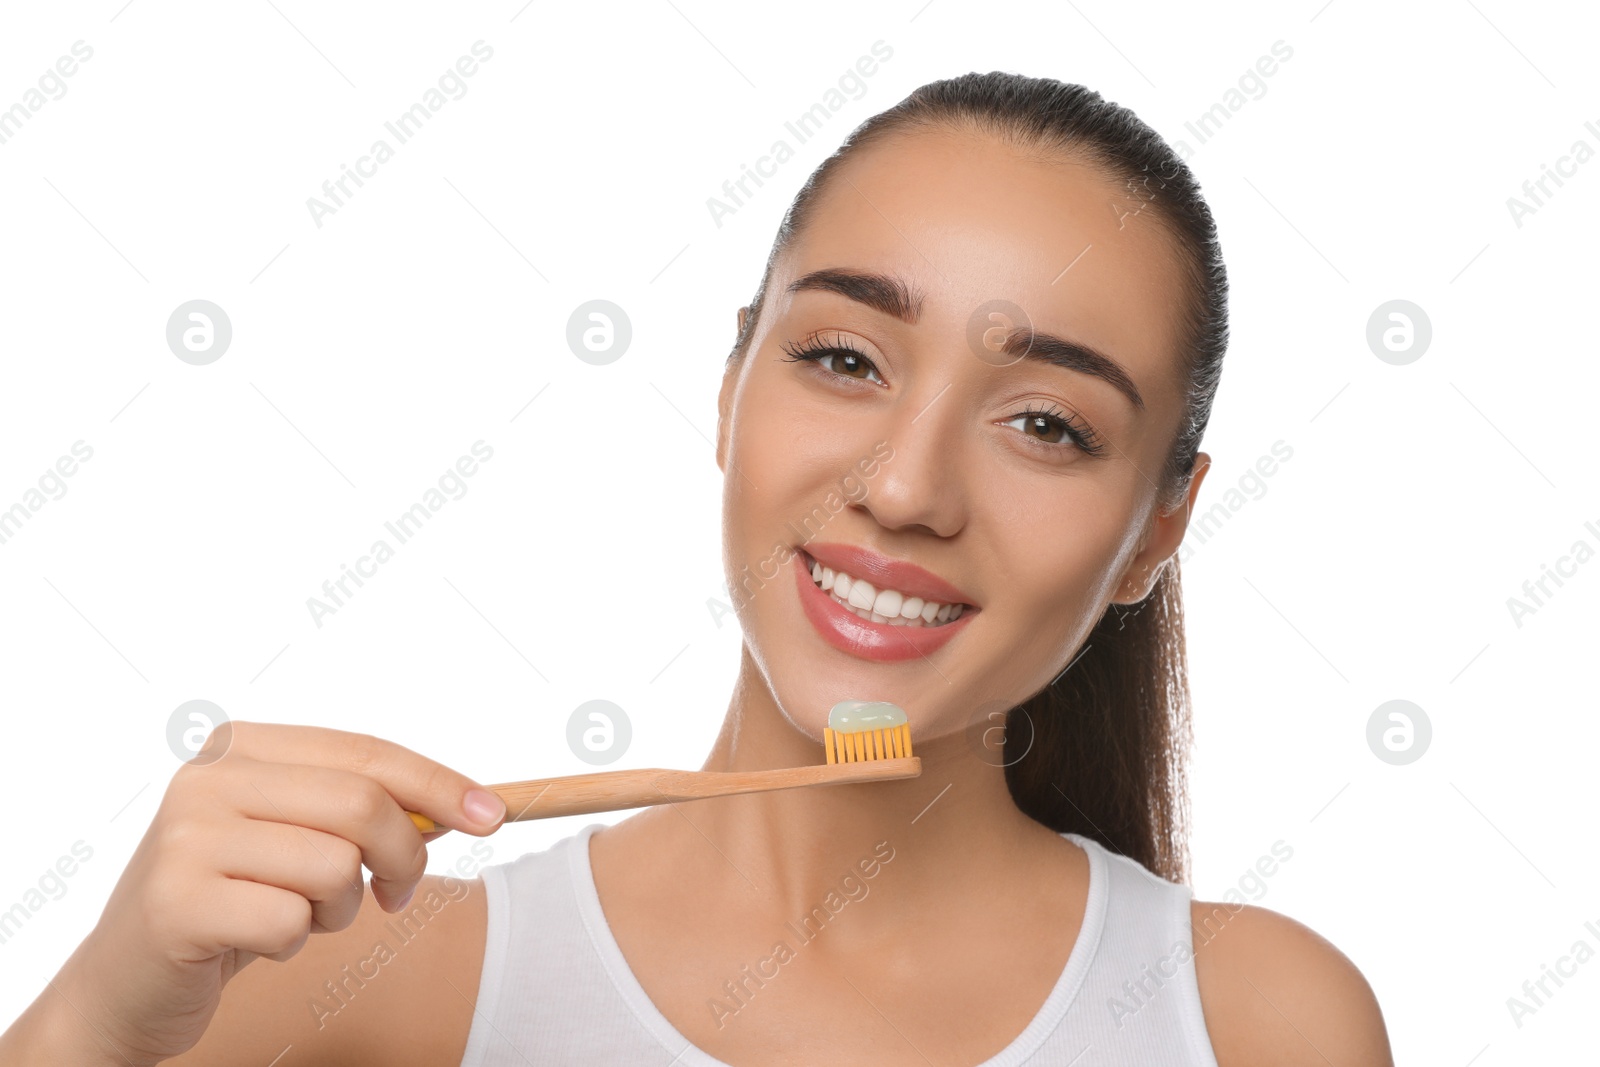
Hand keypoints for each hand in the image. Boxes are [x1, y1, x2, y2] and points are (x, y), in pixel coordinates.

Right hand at [1, 721, 504, 1065]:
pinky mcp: (175, 903)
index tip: (495, 815)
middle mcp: (206, 780)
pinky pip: (291, 921)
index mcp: (239, 746)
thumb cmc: (233, 902)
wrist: (127, 982)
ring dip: (339, 908)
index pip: (367, 752)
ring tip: (299, 916)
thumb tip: (471, 804)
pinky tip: (253, 940)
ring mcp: (184, 839)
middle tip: (396, 894)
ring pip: (333, 866)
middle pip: (361, 804)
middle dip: (405, 856)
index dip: (439, 784)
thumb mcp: (296, 837)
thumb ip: (362, 807)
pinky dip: (292, 942)